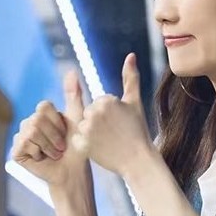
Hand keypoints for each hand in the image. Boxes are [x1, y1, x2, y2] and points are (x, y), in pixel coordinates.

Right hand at [10, 69, 89, 187]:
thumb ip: (73, 95)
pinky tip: (42, 158)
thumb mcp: (77, 118)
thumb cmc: (76, 148)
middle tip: (60, 146)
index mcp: (41, 115)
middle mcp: (28, 123)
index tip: (66, 134)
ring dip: (49, 145)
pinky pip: (26, 142)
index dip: (58, 122)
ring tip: (54, 153)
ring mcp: (20, 137)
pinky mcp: (16, 151)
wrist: (72, 172)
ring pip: (32, 129)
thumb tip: (71, 70)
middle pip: (37, 118)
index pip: (44, 107)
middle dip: (54, 134)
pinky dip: (39, 151)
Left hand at [71, 53, 153, 176]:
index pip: (100, 102)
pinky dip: (87, 145)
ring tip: (108, 141)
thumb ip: (130, 77)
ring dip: (92, 134)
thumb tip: (131, 55)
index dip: (111, 114)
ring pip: (83, 126)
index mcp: (106, 100)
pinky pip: (78, 140)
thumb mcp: (134, 102)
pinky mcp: (82, 145)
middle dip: (100, 123)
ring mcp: (87, 129)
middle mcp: (94, 113)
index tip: (121, 124)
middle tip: (115, 134)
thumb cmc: (137, 131)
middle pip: (89, 113)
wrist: (137, 160)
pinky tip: (100, 149)